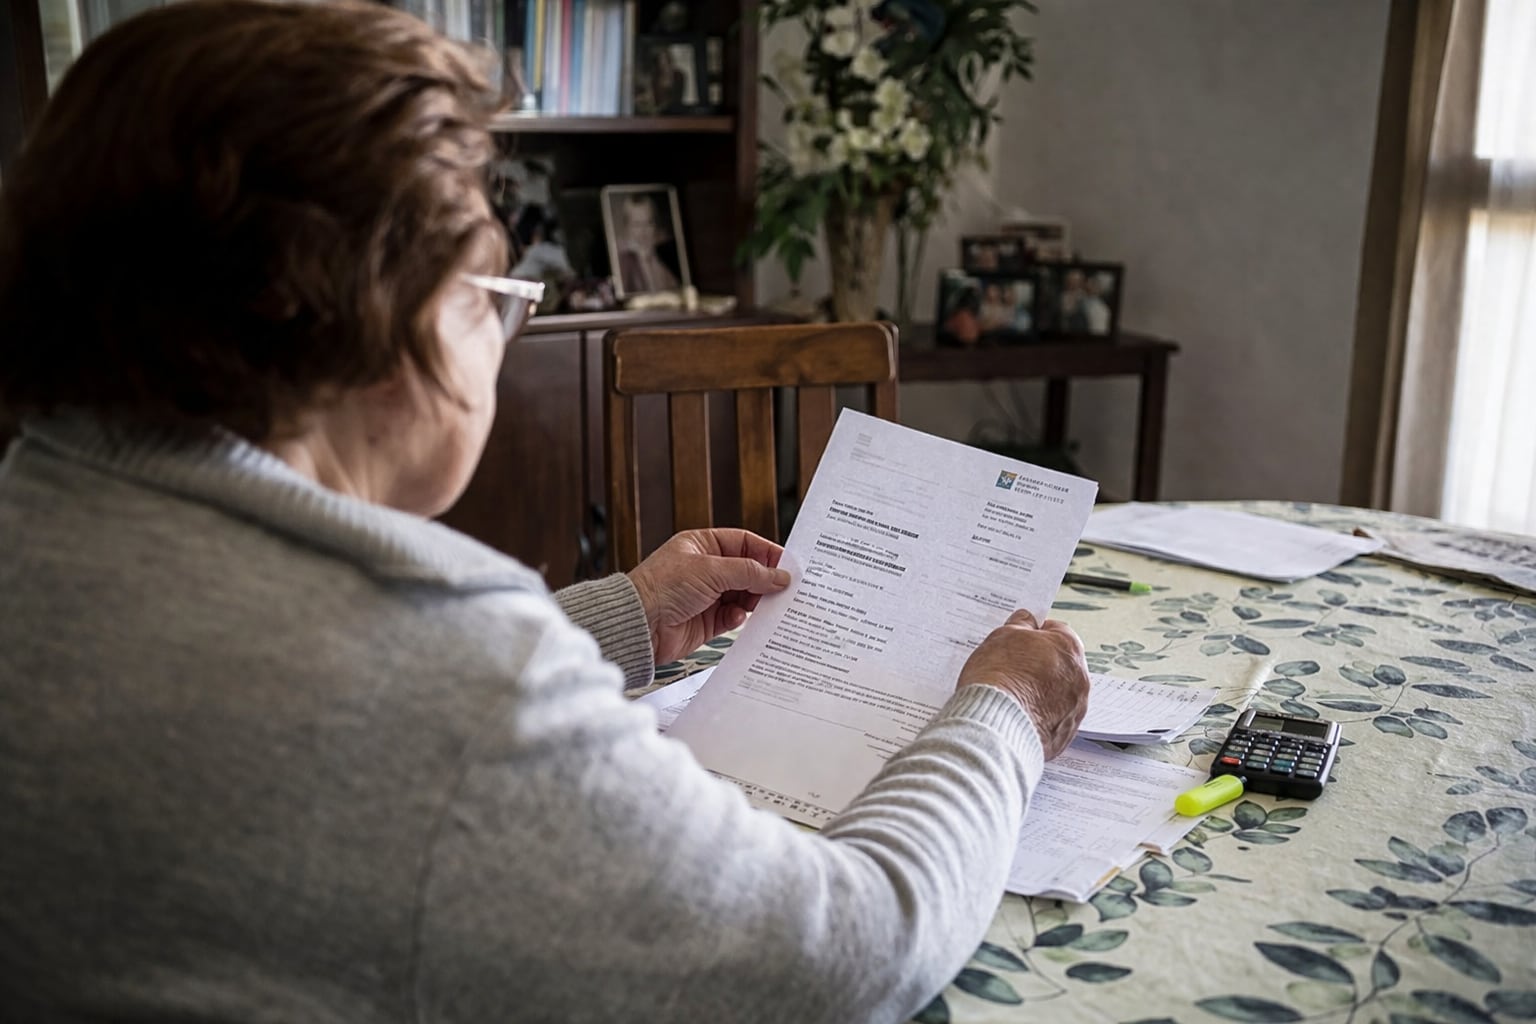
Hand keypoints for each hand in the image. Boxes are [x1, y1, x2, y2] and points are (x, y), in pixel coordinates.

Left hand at [627, 529, 790, 663]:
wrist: (639, 624)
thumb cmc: (663, 587)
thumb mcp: (711, 570)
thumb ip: (749, 572)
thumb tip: (780, 575)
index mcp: (703, 546)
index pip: (744, 543)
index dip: (767, 553)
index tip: (788, 565)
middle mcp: (706, 569)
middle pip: (747, 571)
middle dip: (765, 580)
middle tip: (786, 589)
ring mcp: (707, 595)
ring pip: (744, 596)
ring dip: (755, 601)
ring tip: (767, 605)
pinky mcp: (706, 621)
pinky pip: (733, 618)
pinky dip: (739, 618)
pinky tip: (737, 618)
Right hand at [958, 609, 1090, 758]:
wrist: (996, 725)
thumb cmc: (999, 678)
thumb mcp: (1002, 636)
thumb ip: (1019, 624)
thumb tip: (1026, 619)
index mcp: (1069, 648)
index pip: (1056, 631)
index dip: (1034, 635)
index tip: (1018, 642)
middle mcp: (1080, 678)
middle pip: (1060, 665)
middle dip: (1040, 666)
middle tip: (1011, 670)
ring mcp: (1075, 709)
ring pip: (1058, 695)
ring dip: (1041, 693)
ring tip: (1012, 697)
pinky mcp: (1065, 736)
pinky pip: (1053, 721)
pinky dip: (1038, 718)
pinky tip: (1017, 716)